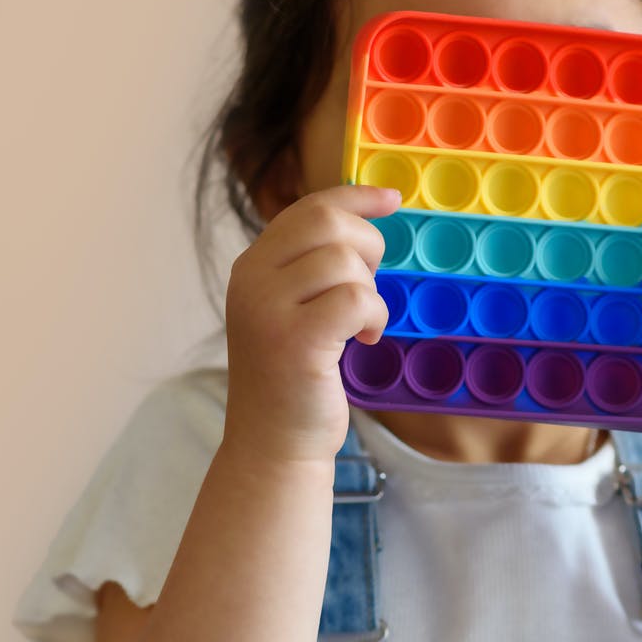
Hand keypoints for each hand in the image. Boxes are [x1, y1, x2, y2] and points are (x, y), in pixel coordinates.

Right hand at [224, 184, 400, 463]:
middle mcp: (251, 280)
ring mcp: (268, 310)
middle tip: (371, 284)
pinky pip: (357, 298)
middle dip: (368, 246)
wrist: (273, 444)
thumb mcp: (290, 310)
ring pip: (345, 261)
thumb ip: (309, 268)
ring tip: (362, 324)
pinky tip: (365, 339)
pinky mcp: (295, 341)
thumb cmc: (294, 379)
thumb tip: (363, 220)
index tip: (390, 198)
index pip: (307, 208)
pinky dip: (375, 315)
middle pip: (327, 223)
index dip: (354, 197)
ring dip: (371, 291)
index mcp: (251, 267)